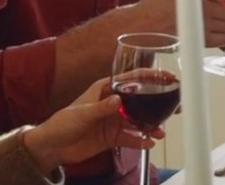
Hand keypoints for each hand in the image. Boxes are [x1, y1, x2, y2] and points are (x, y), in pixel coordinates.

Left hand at [22, 78, 163, 171]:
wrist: (51, 148)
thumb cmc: (61, 123)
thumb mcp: (82, 113)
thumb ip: (101, 108)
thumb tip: (118, 101)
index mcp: (105, 90)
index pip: (131, 79)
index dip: (150, 77)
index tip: (167, 77)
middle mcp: (113, 103)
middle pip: (140, 100)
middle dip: (156, 103)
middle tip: (173, 108)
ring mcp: (114, 120)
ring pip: (138, 121)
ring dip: (150, 125)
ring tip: (160, 131)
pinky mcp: (113, 137)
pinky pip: (131, 138)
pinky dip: (140, 140)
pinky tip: (148, 142)